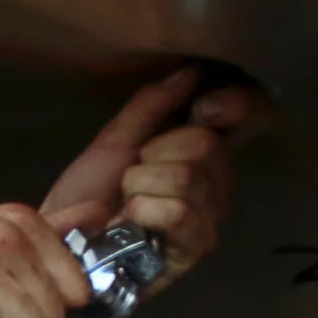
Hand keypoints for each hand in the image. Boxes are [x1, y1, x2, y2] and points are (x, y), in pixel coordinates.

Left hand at [39, 65, 263, 294]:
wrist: (63, 243)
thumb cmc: (89, 194)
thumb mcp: (115, 139)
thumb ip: (152, 105)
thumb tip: (189, 72)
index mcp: (206, 151)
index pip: (254, 115)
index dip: (237, 105)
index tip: (202, 107)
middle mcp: (220, 181)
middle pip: (206, 142)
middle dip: (156, 152)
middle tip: (133, 174)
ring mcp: (212, 215)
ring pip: (187, 176)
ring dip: (141, 185)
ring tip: (127, 202)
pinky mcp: (198, 246)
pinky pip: (179, 210)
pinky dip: (144, 210)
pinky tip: (132, 222)